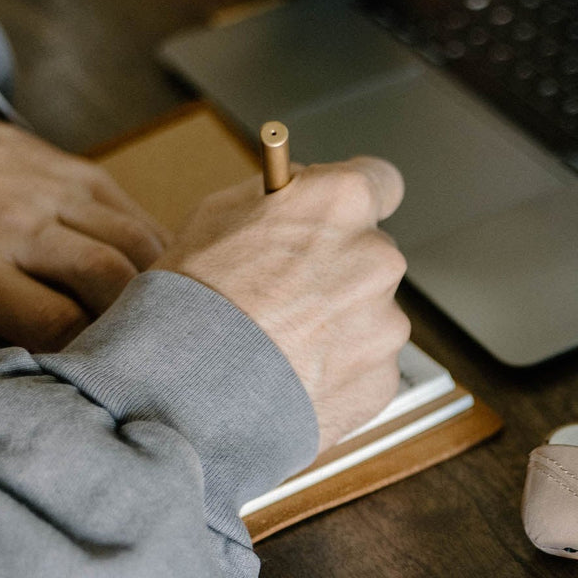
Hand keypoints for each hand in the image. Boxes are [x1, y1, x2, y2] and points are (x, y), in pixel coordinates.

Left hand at [0, 80, 170, 435]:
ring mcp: (59, 193)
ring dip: (160, 288)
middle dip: (136, 322)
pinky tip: (162, 288)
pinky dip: (161, 257)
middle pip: (110, 276)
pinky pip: (142, 220)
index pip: (55, 320)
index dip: (85, 355)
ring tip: (164, 327)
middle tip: (144, 356)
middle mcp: (22, 225)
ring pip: (137, 244)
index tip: (95, 381)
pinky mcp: (87, 177)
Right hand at [157, 157, 408, 451]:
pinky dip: (339, 371)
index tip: (339, 219)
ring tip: (282, 345)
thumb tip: (300, 194)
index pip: (382, 183)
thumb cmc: (195, 303)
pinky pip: (367, 366)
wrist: (190, 394)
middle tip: (288, 295)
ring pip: (371, 315)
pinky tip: (294, 376)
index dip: (354, 204)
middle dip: (340, 270)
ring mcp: (386, 323)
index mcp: (342, 203)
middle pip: (372, 256)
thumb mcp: (217, 215)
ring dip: (340, 325)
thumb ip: (280, 198)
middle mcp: (378, 258)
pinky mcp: (383, 378)